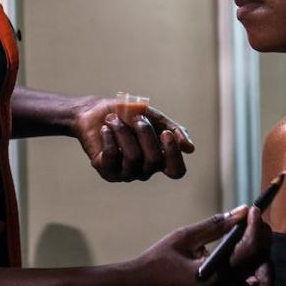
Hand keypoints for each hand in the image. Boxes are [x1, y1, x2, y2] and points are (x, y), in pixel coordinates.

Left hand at [72, 97, 194, 181]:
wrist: (95, 111)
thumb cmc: (127, 115)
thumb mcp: (155, 117)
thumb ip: (174, 130)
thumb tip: (190, 149)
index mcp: (160, 159)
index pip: (176, 171)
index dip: (173, 154)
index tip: (165, 133)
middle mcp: (145, 170)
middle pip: (154, 159)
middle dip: (145, 133)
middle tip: (136, 117)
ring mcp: (126, 173)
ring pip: (132, 157)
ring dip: (123, 131)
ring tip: (113, 119)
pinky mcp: (107, 171)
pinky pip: (112, 157)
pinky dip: (109, 137)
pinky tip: (105, 128)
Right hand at [131, 205, 271, 285]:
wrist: (145, 285)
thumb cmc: (161, 258)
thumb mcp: (186, 236)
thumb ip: (216, 224)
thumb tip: (242, 211)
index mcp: (213, 275)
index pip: (249, 250)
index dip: (255, 227)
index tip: (254, 211)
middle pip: (260, 265)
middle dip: (263, 240)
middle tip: (255, 223)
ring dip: (266, 267)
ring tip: (253, 247)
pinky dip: (258, 282)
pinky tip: (249, 264)